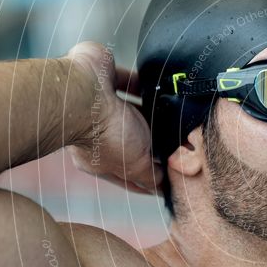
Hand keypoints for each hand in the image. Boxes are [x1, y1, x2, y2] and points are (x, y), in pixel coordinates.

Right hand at [66, 42, 162, 193]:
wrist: (83, 92)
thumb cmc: (104, 132)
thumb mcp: (133, 165)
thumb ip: (149, 177)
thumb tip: (161, 186)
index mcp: (100, 158)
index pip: (130, 174)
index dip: (150, 178)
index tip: (171, 180)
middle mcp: (99, 132)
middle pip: (134, 140)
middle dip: (155, 142)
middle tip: (184, 142)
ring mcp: (101, 107)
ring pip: (133, 110)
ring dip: (152, 112)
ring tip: (177, 114)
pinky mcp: (105, 80)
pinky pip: (130, 82)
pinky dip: (143, 84)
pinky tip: (161, 87)